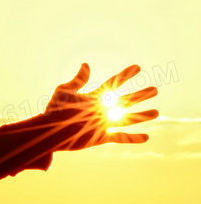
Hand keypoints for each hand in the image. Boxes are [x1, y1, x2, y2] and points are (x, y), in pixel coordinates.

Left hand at [41, 63, 157, 150]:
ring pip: (126, 119)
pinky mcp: (99, 138)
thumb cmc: (53, 111)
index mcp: (93, 97)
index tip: (138, 67)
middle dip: (140, 96)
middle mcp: (100, 110)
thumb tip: (85, 65)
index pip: (113, 84)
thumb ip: (77, 80)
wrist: (46, 133)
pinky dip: (133, 138)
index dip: (125, 75)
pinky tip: (146, 137)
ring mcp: (101, 124)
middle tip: (155, 90)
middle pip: (125, 101)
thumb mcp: (65, 92)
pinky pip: (120, 137)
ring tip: (156, 112)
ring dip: (142, 116)